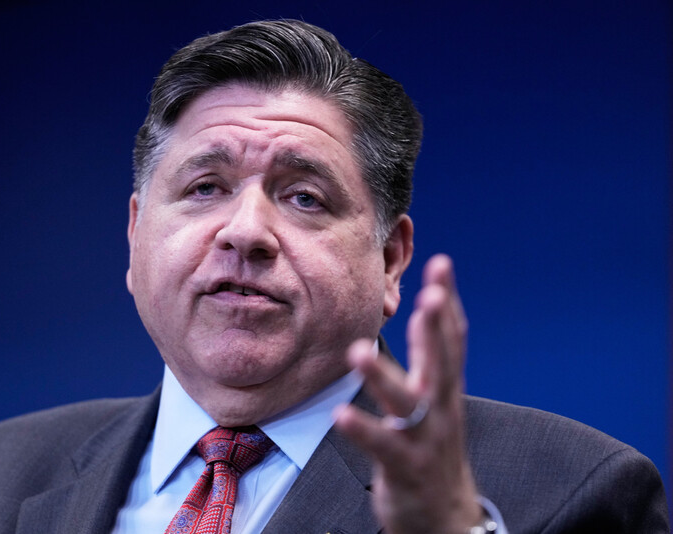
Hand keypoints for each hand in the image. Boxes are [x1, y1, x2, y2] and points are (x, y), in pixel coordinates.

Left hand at [334, 254, 481, 533]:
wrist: (444, 516)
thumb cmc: (432, 446)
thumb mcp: (436, 398)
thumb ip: (430, 356)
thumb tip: (426, 307)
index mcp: (445, 387)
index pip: (452, 337)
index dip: (449, 300)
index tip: (441, 262)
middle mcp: (441, 408)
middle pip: (442, 362)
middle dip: (435, 327)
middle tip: (429, 294)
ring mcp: (425, 439)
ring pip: (407, 403)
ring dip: (383, 377)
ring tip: (358, 351)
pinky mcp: (405, 468)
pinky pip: (382, 447)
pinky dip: (363, 430)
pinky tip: (341, 414)